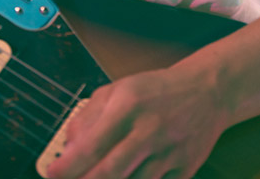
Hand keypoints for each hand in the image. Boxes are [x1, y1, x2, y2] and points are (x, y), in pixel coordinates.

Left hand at [46, 58, 227, 178]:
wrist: (208, 91)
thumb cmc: (157, 90)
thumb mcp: (119, 89)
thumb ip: (90, 116)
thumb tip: (68, 147)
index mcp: (129, 106)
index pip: (93, 143)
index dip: (69, 165)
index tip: (52, 174)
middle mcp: (149, 130)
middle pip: (111, 172)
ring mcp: (169, 153)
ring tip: (100, 178)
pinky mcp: (184, 171)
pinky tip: (130, 178)